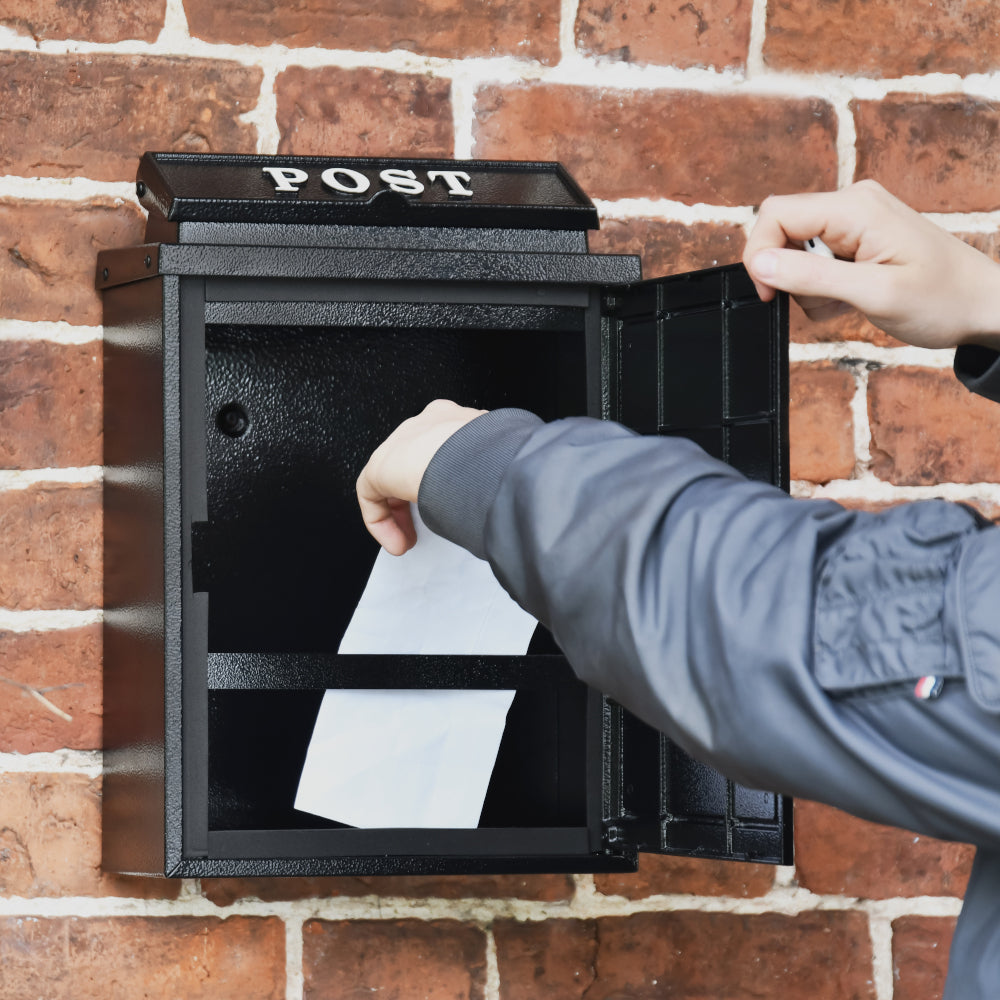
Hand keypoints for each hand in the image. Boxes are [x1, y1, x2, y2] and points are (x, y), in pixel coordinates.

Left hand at [356, 399, 485, 554]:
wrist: (470, 456)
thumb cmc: (494, 460)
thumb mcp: (496, 466)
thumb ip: (489, 475)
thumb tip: (496, 500)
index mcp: (456, 419)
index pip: (442, 448)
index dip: (443, 481)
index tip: (451, 504)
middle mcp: (425, 426)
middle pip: (413, 464)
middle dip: (418, 499)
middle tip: (427, 527)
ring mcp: (400, 442)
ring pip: (391, 480)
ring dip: (400, 514)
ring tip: (410, 540)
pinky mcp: (379, 465)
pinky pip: (372, 495)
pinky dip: (382, 522)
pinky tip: (397, 541)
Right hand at [744, 180, 999, 350]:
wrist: (982, 306)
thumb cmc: (942, 299)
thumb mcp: (873, 293)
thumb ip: (812, 276)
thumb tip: (761, 264)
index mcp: (854, 208)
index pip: (775, 214)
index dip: (760, 255)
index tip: (770, 295)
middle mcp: (852, 204)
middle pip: (782, 231)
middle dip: (788, 274)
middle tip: (821, 301)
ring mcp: (856, 220)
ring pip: (796, 250)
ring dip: (808, 286)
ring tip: (846, 301)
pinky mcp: (858, 238)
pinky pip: (816, 258)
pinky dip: (823, 286)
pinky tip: (851, 297)